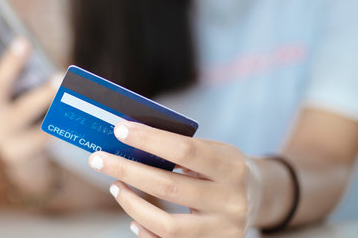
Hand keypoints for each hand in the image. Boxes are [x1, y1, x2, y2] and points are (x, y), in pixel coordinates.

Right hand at [0, 26, 57, 165]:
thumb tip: (37, 45)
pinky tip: (72, 111)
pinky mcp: (17, 152)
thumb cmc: (25, 111)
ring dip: (42, 94)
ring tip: (60, 78)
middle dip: (9, 64)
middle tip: (24, 41)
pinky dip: (56, 122)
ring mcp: (0, 135)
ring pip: (21, 111)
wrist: (24, 157)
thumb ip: (24, 74)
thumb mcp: (19, 92)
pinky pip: (39, 135)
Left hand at [88, 122, 263, 237]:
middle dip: (127, 171)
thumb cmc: (222, 167)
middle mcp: (231, 201)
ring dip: (132, 205)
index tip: (119, 130)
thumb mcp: (212, 150)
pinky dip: (146, 232)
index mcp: (231, 167)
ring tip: (114, 186)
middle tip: (98, 159)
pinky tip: (133, 218)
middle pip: (168, 187)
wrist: (259, 198)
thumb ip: (180, 148)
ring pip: (167, 225)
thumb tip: (129, 140)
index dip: (149, 139)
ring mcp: (223, 230)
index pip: (184, 151)